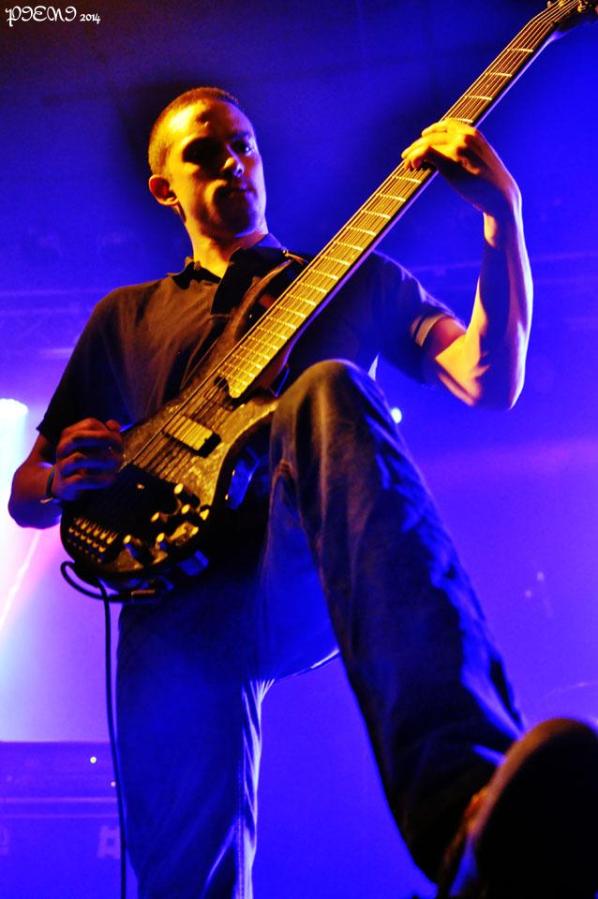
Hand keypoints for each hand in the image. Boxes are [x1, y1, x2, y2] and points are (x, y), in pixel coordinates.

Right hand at [52, 418, 122, 501]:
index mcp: (70, 434)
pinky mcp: (66, 483)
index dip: (108, 431)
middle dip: (103, 441)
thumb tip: (115, 425)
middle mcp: (63, 448)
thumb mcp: (96, 446)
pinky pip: (80, 480)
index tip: (119, 443)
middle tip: (120, 450)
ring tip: (117, 465)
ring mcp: (62, 466)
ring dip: (102, 460)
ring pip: (78, 458)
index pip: (90, 424)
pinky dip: (99, 479)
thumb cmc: (86, 461)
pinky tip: (111, 479)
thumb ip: (108, 434)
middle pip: (78, 437)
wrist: (65, 485)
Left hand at [401, 119, 520, 221]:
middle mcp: (464, 136)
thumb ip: (468, 152)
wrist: (500, 195)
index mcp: (473, 133)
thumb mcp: (481, 160)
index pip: (446, 125)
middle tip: (406, 156)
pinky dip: (414, 157)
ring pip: (425, 143)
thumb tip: (451, 160)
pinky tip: (412, 166)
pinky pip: (425, 152)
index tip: (422, 141)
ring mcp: (456, 147)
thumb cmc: (491, 184)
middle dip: (417, 145)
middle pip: (432, 135)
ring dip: (413, 154)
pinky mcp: (449, 160)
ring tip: (407, 165)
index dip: (431, 132)